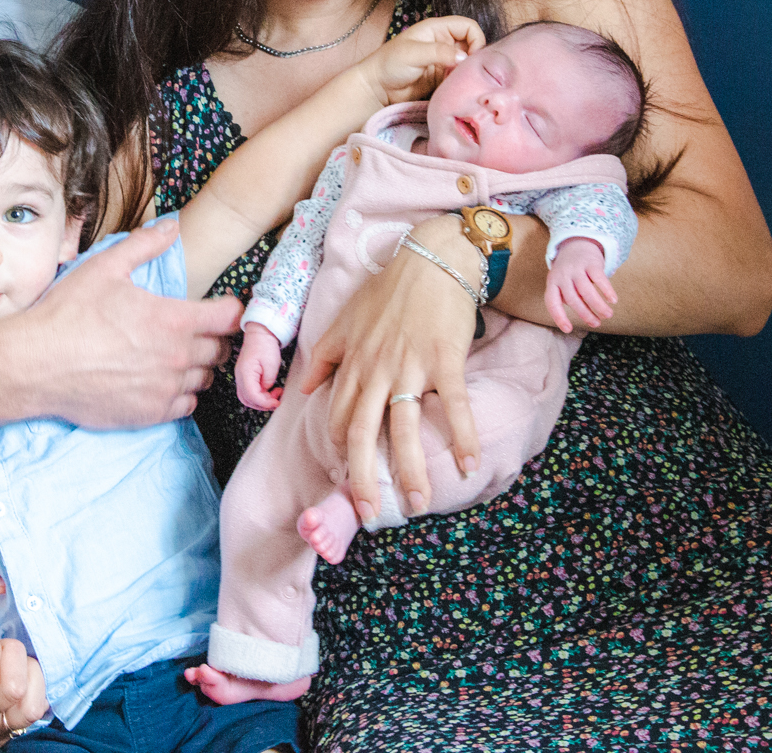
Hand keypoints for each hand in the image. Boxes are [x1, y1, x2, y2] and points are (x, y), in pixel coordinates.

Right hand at [9, 220, 240, 428]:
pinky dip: (181, 393)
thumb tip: (172, 227)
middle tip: (195, 330)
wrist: (35, 365)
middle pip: (220, 350)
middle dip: (213, 337)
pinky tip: (162, 380)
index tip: (221, 308)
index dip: (230, 309)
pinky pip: (186, 405)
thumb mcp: (105, 267)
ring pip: (204, 379)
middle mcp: (177, 357)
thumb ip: (144, 245)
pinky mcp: (151, 414)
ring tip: (176, 355)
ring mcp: (165, 389)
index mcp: (173, 320)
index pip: (229, 317)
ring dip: (197, 366)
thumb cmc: (68, 314)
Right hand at [235, 322, 285, 409]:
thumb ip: (268, 382)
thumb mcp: (271, 365)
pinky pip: (249, 391)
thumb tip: (266, 392)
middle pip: (247, 400)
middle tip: (276, 401)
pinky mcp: (245, 376)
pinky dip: (259, 396)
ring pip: (247, 398)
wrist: (260, 333)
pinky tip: (270, 391)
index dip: (265, 403)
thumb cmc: (265, 345)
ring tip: (274, 395)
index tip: (276, 402)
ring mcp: (241, 377)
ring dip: (261, 401)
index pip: (252, 396)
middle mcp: (240, 377)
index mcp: (245, 373)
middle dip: (262, 405)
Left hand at [293, 214, 481, 523]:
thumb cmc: (390, 290)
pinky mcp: (445, 360)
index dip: (342, 455)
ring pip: (404, 430)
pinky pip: (455, 407)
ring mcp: (411, 367)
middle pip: (363, 435)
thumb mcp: (345, 320)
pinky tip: (468, 464)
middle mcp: (377, 371)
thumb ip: (325, 357)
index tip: (348, 482)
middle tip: (370, 513)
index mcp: (354, 365)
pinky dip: (462, 437)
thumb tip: (303, 391)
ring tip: (419, 504)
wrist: (432, 258)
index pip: (340, 420)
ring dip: (412, 471)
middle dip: (364, 479)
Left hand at [353, 16, 484, 105]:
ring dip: (467, 72)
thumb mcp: (413, 54)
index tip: (471, 57)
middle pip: (472, 45)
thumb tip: (464, 57)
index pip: (468, 27)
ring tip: (459, 82)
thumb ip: (439, 53)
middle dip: (473, 58)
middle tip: (466, 72)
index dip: (476, 39)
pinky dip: (461, 83)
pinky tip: (455, 89)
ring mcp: (444, 61)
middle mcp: (443, 43)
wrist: (376, 89)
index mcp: (437, 29)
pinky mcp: (442, 78)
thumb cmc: (389, 64)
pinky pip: (460, 78)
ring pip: (467, 63)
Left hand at [544, 238, 614, 332]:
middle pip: (573, 299)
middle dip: (586, 314)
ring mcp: (576, 268)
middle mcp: (562, 275)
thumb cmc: (570, 272)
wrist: (576, 243)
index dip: (559, 317)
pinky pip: (599, 278)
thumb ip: (569, 297)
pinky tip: (613, 300)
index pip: (552, 303)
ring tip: (608, 315)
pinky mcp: (591, 262)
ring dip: (598, 306)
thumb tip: (585, 315)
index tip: (568, 330)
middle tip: (596, 324)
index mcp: (553, 282)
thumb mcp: (562, 283)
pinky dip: (607, 290)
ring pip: (587, 291)